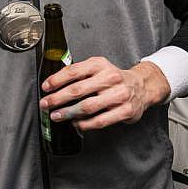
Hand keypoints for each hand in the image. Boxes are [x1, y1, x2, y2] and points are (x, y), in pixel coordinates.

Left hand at [39, 58, 169, 129]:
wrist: (142, 87)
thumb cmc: (114, 79)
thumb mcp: (98, 68)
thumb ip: (79, 73)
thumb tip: (53, 84)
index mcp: (100, 64)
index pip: (73, 71)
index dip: (56, 80)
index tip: (45, 87)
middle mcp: (110, 78)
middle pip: (77, 90)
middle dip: (57, 99)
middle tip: (45, 104)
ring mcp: (119, 95)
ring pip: (87, 107)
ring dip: (68, 113)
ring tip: (57, 116)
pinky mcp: (125, 111)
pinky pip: (100, 120)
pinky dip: (84, 124)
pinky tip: (76, 123)